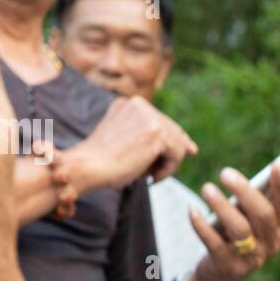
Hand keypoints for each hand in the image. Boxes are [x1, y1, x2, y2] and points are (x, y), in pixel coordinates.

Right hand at [68, 95, 196, 190]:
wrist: (87, 166)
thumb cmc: (102, 161)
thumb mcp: (124, 140)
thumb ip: (147, 137)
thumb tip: (192, 147)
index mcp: (127, 103)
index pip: (160, 120)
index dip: (172, 139)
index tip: (182, 154)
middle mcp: (139, 104)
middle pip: (172, 130)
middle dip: (169, 154)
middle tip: (155, 174)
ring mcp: (148, 116)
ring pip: (178, 142)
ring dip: (168, 164)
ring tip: (149, 176)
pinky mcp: (156, 132)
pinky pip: (178, 154)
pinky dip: (168, 170)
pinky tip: (151, 177)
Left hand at [187, 164, 279, 280]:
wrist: (220, 273)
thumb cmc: (234, 234)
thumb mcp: (246, 218)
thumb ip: (248, 201)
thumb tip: (241, 177)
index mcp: (279, 229)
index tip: (278, 164)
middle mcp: (270, 244)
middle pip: (262, 214)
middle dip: (244, 191)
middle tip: (225, 173)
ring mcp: (250, 258)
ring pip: (240, 228)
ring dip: (221, 206)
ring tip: (206, 188)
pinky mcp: (228, 265)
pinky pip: (214, 243)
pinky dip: (201, 224)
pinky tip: (192, 209)